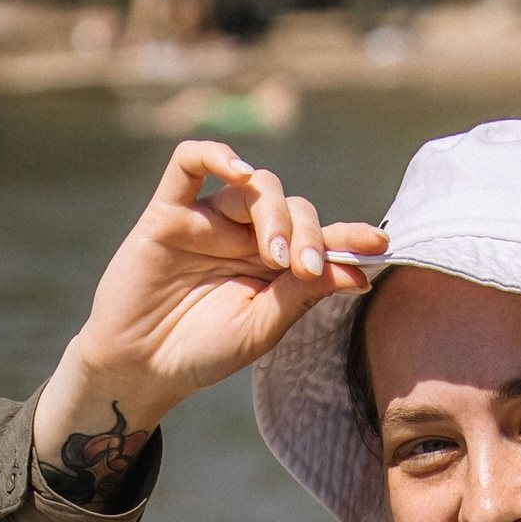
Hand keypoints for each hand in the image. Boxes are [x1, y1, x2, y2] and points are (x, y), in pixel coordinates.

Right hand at [35, 144, 388, 476]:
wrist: (140, 366)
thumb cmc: (202, 351)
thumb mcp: (261, 328)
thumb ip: (302, 296)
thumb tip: (358, 272)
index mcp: (274, 265)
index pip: (321, 238)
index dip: (350, 236)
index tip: (380, 243)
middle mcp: (246, 235)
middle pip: (292, 207)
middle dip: (310, 234)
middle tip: (306, 270)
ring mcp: (209, 220)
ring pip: (254, 187)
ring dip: (274, 212)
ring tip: (276, 254)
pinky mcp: (168, 212)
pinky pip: (189, 163)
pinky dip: (215, 154)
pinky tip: (237, 170)